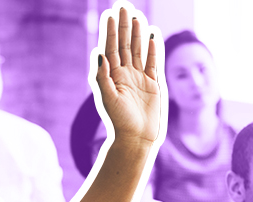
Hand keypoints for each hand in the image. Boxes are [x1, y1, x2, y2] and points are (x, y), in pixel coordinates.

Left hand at [95, 6, 160, 145]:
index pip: (110, 48)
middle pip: (123, 44)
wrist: (136, 138)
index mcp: (110, 76)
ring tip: (136, 16)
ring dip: (137, 32)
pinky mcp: (152, 83)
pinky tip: (153, 33)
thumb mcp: (107, 98)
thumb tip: (98, 52)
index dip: (110, 31)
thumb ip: (101, 75)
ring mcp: (139, 77)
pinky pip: (153, 60)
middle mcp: (123, 74)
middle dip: (123, 25)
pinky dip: (153, 47)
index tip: (110, 14)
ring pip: (138, 49)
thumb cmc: (118, 121)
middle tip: (123, 6)